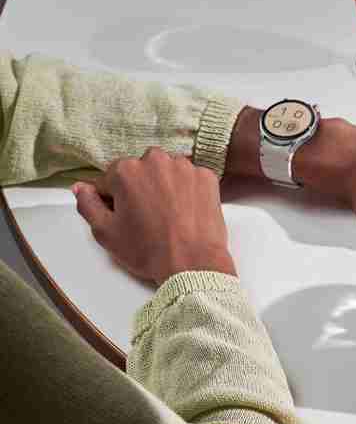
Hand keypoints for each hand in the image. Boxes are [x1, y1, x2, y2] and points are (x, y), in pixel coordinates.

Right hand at [72, 148, 236, 284]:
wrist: (193, 263)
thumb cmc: (147, 250)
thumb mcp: (105, 232)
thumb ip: (88, 204)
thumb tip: (81, 187)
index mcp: (126, 170)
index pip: (111, 179)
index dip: (115, 198)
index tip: (125, 216)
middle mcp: (156, 160)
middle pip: (141, 170)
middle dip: (141, 188)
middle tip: (148, 216)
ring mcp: (185, 167)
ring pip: (167, 171)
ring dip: (165, 186)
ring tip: (169, 214)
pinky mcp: (207, 177)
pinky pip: (191, 178)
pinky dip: (188, 190)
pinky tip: (187, 211)